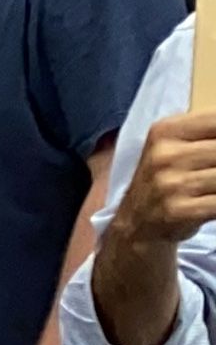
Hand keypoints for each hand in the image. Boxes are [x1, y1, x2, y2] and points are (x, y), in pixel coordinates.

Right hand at [111, 109, 215, 251]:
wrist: (136, 224)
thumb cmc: (165, 180)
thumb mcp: (174, 146)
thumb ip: (206, 134)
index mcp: (164, 131)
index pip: (215, 120)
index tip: (212, 156)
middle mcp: (164, 156)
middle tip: (212, 169)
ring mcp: (171, 184)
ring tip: (210, 186)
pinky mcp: (179, 211)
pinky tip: (212, 202)